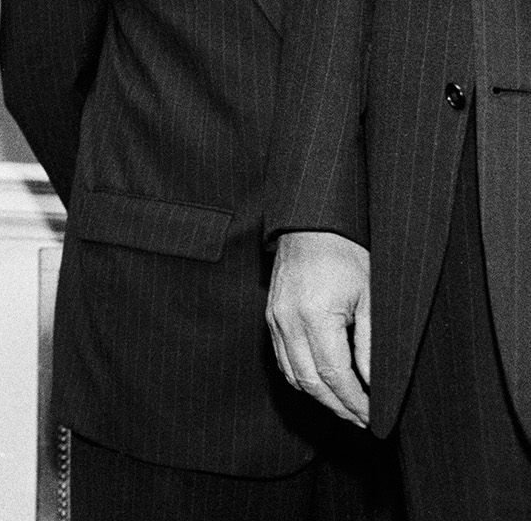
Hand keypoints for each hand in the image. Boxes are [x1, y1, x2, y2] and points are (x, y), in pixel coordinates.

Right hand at [266, 230, 372, 426]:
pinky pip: (283, 360)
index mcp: (315, 316)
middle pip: (311, 382)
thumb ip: (371, 344)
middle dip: (339, 407)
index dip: (356, 402)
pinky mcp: (271, 318)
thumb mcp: (371, 297)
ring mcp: (275, 321)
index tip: (374, 417)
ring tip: (346, 407)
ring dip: (320, 397)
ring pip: (294, 375)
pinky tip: (322, 383)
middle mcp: (288, 322)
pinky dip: (302, 379)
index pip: (335, 376)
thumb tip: (376, 384)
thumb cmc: (346, 255)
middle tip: (363, 421)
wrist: (310, 226)